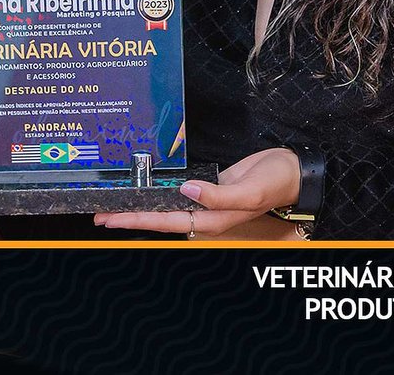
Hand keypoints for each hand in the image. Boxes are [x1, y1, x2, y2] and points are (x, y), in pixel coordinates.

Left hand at [92, 147, 300, 236]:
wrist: (294, 171)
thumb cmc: (275, 182)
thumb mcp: (249, 190)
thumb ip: (218, 195)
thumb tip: (187, 191)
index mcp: (211, 220)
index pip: (165, 222)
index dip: (136, 220)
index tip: (110, 218)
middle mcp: (205, 214)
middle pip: (159, 218)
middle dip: (130, 217)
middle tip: (99, 215)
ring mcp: (206, 201)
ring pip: (167, 206)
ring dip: (143, 205)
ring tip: (116, 204)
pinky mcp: (210, 187)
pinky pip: (180, 193)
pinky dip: (162, 191)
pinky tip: (150, 188)